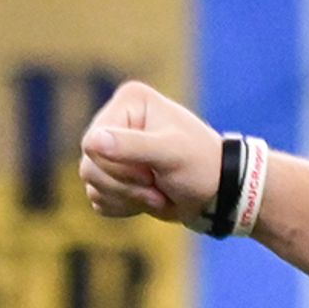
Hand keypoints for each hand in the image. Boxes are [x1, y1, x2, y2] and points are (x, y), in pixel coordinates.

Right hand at [80, 80, 226, 230]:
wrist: (218, 194)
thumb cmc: (202, 165)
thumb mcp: (171, 153)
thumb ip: (132, 146)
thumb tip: (93, 142)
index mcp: (130, 102)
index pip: (93, 142)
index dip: (118, 166)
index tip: (151, 174)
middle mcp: (115, 121)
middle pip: (89, 165)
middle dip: (124, 185)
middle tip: (156, 187)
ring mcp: (113, 148)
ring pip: (91, 183)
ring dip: (125, 197)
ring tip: (157, 194)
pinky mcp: (113, 173)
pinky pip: (97, 196)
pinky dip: (122, 205)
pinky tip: (147, 199)